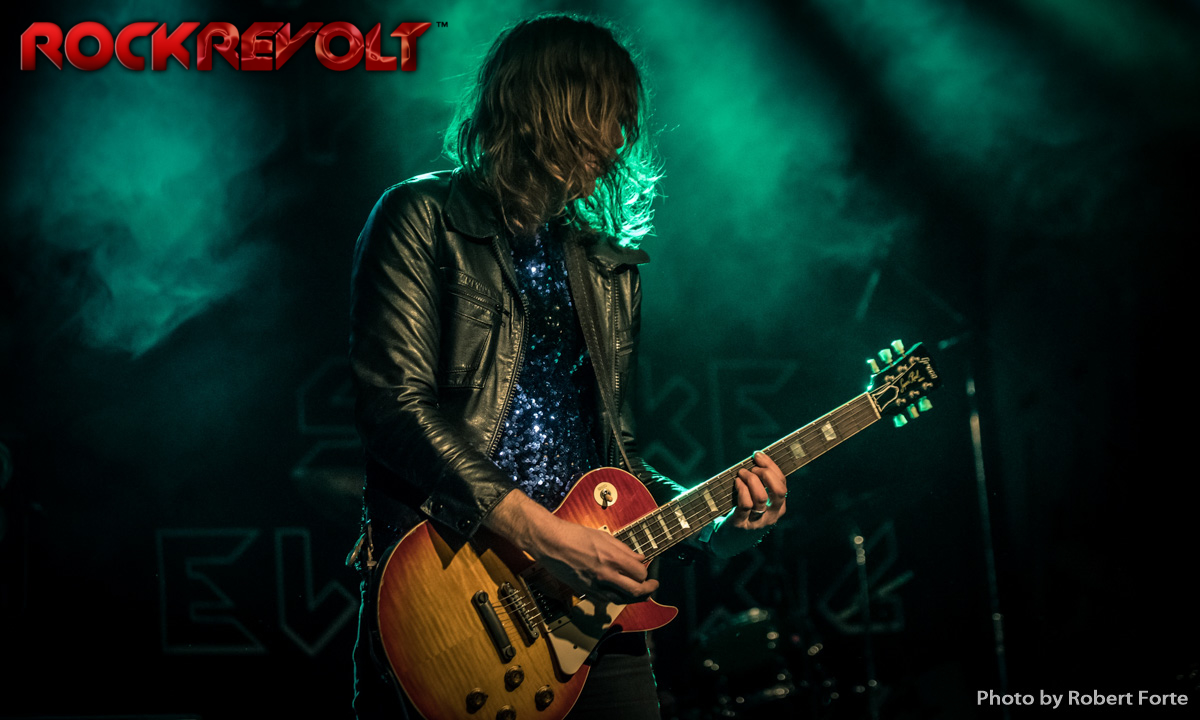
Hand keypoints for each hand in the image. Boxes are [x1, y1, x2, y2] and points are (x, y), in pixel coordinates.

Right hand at [484, 490, 657, 604]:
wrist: (550, 542)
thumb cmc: (574, 535)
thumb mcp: (603, 536)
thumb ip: (623, 549)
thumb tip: (639, 558)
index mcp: (611, 558)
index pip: (640, 572)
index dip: (646, 571)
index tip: (646, 568)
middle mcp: (605, 574)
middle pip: (635, 591)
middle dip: (648, 590)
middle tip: (653, 586)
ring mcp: (594, 585)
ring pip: (621, 600)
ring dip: (634, 598)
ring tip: (640, 593)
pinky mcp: (584, 591)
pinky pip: (604, 601)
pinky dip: (615, 599)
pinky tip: (619, 595)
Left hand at [708, 451, 786, 557]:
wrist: (729, 541)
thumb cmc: (744, 514)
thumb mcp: (758, 502)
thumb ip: (761, 485)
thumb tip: (757, 457)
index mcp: (778, 507)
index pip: (782, 483)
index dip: (771, 466)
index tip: (758, 455)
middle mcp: (771, 515)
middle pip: (778, 491)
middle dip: (765, 473)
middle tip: (752, 468)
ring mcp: (757, 521)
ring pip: (760, 497)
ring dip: (750, 480)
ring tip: (741, 473)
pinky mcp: (741, 524)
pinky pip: (745, 505)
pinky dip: (741, 490)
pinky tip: (737, 483)